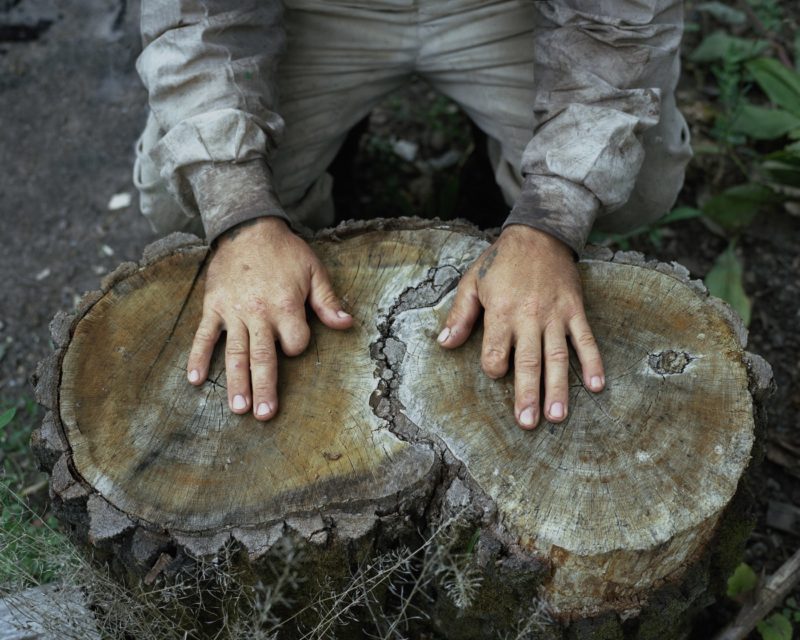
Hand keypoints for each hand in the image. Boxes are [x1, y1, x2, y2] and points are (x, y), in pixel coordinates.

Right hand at [186, 217, 352, 420]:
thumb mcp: (314, 271)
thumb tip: (347, 324)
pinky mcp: (213, 306)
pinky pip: (204, 335)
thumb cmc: (285, 251)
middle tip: (263, 415)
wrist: (247, 227)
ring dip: (235, 382)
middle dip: (264, 388)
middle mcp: (258, 312)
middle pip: (262, 357)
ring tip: (237, 408)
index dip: (298, 346)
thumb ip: (328, 301)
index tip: (295, 344)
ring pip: (235, 353)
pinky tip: (195, 380)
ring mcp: (233, 311)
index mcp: (285, 305)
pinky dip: (198, 357)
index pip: (295, 342)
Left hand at [438, 225, 603, 428]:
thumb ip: (459, 316)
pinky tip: (597, 386)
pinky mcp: (575, 310)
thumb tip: (444, 345)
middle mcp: (530, 317)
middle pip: (529, 362)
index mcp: (502, 312)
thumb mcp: (471, 282)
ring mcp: (555, 316)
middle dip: (528, 395)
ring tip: (558, 416)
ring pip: (558, 357)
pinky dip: (593, 362)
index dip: (494, 368)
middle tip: (528, 423)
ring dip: (559, 388)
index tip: (496, 374)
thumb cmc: (502, 261)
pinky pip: (585, 340)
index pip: (497, 352)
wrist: (540, 234)